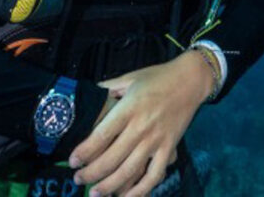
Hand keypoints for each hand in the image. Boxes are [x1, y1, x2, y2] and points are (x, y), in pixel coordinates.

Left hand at [69, 52, 213, 196]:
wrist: (191, 80)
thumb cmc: (158, 77)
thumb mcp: (130, 78)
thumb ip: (108, 87)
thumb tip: (88, 94)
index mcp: (129, 108)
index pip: (102, 135)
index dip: (85, 151)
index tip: (72, 161)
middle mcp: (141, 127)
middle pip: (112, 158)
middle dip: (91, 173)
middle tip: (78, 179)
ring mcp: (156, 140)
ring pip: (129, 171)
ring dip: (109, 186)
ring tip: (94, 193)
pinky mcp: (169, 148)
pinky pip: (154, 175)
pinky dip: (140, 190)